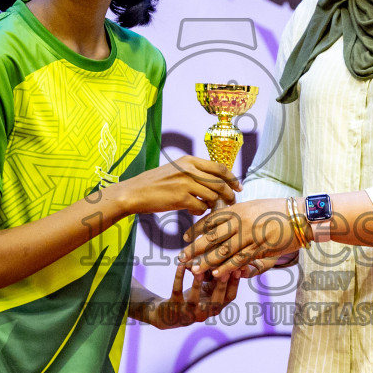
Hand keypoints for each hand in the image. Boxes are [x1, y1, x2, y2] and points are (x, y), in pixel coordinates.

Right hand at [108, 156, 239, 216]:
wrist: (134, 192)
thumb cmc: (154, 184)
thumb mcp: (175, 170)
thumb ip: (194, 173)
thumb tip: (214, 184)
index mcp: (189, 160)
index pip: (219, 168)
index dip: (232, 178)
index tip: (238, 187)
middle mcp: (189, 169)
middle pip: (220, 183)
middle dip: (229, 195)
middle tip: (231, 203)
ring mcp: (185, 183)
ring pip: (212, 196)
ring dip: (214, 205)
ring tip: (210, 209)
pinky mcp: (180, 198)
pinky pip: (200, 207)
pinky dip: (200, 212)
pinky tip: (193, 212)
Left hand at [140, 264, 240, 328]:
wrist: (167, 315)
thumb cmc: (192, 299)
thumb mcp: (207, 291)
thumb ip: (217, 279)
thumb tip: (231, 260)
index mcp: (215, 308)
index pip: (229, 297)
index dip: (235, 284)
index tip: (239, 268)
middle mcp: (203, 313)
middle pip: (216, 301)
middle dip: (221, 286)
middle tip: (224, 270)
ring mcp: (188, 313)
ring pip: (194, 299)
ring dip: (197, 284)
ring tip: (199, 270)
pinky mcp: (173, 308)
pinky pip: (177, 291)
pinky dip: (179, 278)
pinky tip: (180, 266)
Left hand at [179, 198, 303, 278]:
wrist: (301, 216)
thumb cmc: (277, 210)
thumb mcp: (253, 206)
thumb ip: (237, 213)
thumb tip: (221, 218)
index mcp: (238, 209)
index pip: (210, 219)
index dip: (196, 230)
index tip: (184, 238)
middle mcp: (241, 221)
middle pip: (212, 237)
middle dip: (195, 248)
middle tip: (181, 257)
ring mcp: (250, 235)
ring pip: (223, 251)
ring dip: (206, 262)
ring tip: (194, 270)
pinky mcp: (260, 248)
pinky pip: (240, 259)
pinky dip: (227, 267)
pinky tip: (216, 274)